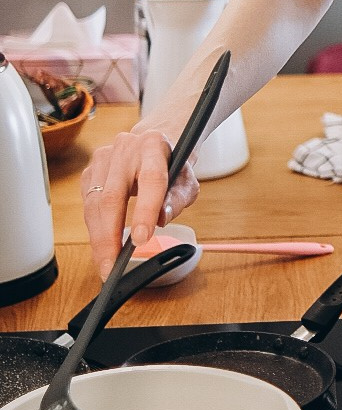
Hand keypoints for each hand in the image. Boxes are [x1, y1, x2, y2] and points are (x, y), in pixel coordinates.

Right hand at [80, 131, 199, 277]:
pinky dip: (93, 229)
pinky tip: (100, 247)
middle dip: (110, 237)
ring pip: (94, 204)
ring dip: (98, 239)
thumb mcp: (186, 182)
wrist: (155, 142)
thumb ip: (178, 200)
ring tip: (105, 264)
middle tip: (112, 267)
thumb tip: (162, 219)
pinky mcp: (90, 171)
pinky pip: (87, 205)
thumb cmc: (173, 166)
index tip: (142, 240)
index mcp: (154, 145)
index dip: (145, 211)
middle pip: (112, 197)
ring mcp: (103, 159)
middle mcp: (126, 148)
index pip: (150, 180)